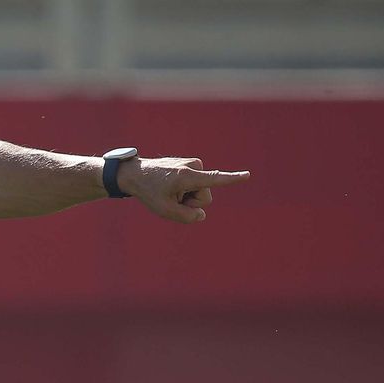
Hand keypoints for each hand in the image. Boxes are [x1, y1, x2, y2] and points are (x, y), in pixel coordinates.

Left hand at [121, 157, 250, 223]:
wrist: (136, 173)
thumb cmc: (149, 191)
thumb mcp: (165, 211)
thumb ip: (187, 217)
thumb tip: (201, 214)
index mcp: (187, 177)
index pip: (214, 179)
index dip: (232, 179)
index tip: (247, 175)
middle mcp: (194, 167)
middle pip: (205, 198)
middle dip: (190, 202)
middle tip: (171, 197)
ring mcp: (193, 164)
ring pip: (201, 193)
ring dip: (186, 197)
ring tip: (169, 191)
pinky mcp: (192, 165)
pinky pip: (195, 186)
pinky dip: (184, 191)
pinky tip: (170, 186)